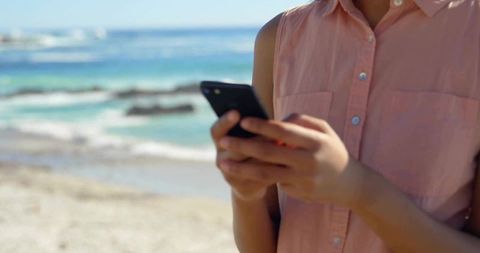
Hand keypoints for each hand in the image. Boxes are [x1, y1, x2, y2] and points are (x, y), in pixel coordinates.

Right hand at [210, 110, 277, 200]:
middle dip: (257, 139)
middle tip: (273, 132)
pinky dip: (272, 168)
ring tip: (283, 145)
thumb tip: (283, 117)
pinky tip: (286, 161)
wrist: (251, 181)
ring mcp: (229, 175)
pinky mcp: (243, 187)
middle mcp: (220, 158)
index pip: (217, 130)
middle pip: (235, 148)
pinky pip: (258, 177)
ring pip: (249, 164)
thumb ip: (256, 127)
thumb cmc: (254, 148)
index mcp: (220, 141)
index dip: (225, 121)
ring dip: (266, 155)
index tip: (237, 112)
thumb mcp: (249, 136)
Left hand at [217, 113, 366, 206]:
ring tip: (223, 164)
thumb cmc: (331, 149)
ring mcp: (302, 179)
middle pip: (268, 153)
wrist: (349, 183)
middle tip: (223, 142)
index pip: (283, 131)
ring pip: (265, 173)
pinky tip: (242, 172)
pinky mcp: (297, 192)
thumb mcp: (323, 129)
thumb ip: (300, 120)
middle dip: (242, 147)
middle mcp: (308, 161)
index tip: (243, 121)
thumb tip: (275, 120)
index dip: (261, 126)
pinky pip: (274, 181)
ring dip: (241, 169)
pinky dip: (258, 176)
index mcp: (314, 141)